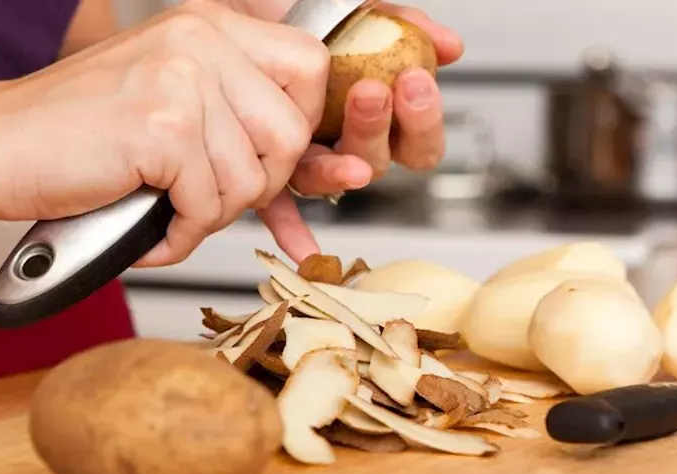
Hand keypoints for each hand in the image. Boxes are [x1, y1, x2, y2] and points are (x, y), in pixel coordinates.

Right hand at [0, 0, 329, 264]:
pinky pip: (208, 203)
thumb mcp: (175, 102)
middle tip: (208, 196)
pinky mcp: (162, 126)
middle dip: (260, 184)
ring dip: (212, 214)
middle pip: (290, 131)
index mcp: (211, 26)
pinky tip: (149, 226)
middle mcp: (201, 39)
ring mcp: (181, 79)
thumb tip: (339, 169)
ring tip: (167, 209)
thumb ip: (244, 116)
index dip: (302, 126)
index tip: (269, 157)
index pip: (310, 67)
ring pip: (252, 176)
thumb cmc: (81, 136)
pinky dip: (180, 234)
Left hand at [221, 0, 464, 258]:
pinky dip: (291, 230)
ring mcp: (309, 161)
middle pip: (381, 161)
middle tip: (374, 91)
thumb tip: (448, 45)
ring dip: (341, 165)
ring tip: (320, 135)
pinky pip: (280, 209)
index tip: (415, 82)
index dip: (423, 120)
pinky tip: (303, 248)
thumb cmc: (291, 18)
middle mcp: (346, 145)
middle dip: (381, 129)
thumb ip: (399, 25)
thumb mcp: (350, 12)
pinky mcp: (270, 172)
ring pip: (334, 178)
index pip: (417, 141)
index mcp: (376, 116)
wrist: (228, 14)